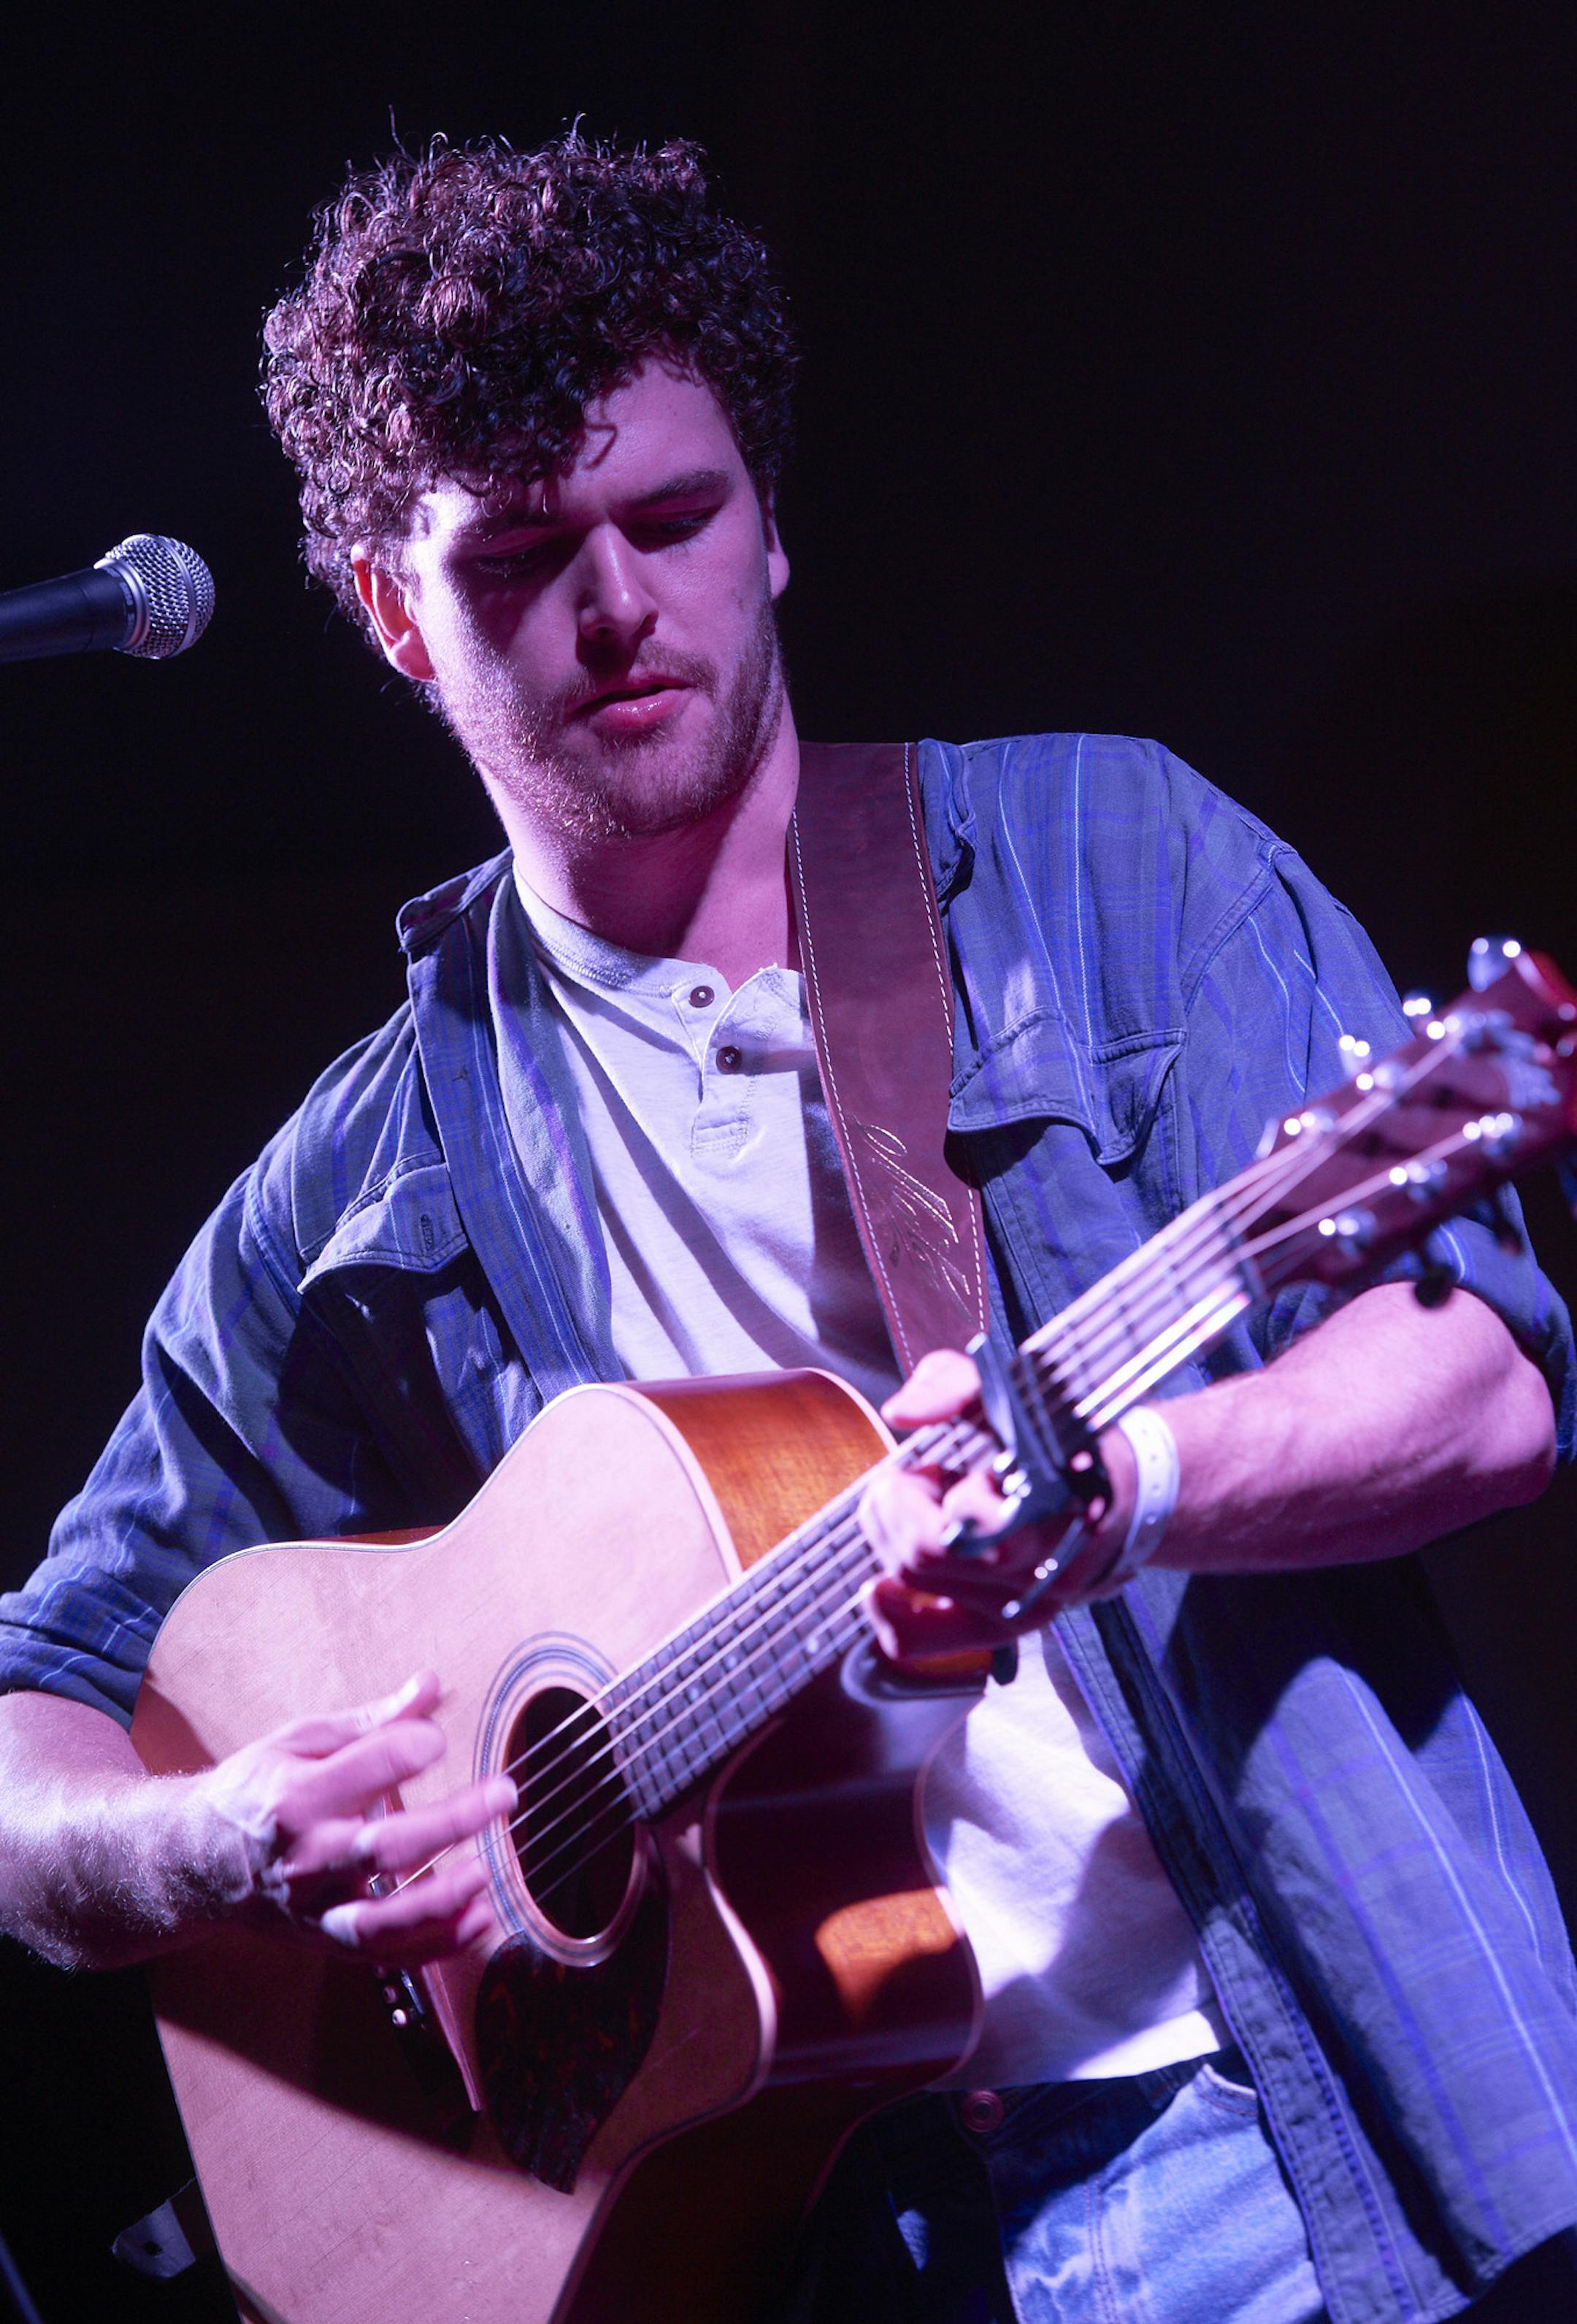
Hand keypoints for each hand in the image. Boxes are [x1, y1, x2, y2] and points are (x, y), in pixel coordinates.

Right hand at [192, 1672, 512, 1966]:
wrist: (193, 1862)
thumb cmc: (255, 1791)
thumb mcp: (298, 1741)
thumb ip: (371, 1721)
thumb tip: (430, 1684)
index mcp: (294, 1797)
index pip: (366, 1770)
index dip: (414, 1746)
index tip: (436, 1737)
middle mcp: (304, 1859)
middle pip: (384, 1849)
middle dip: (451, 1822)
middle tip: (505, 1792)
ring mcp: (315, 1908)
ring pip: (383, 1921)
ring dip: (444, 1900)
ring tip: (490, 1871)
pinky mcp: (326, 1941)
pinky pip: (387, 1956)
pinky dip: (436, 1944)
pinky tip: (480, 1918)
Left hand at [858, 1350, 1135, 1659]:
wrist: (1120, 1495)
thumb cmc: (1055, 1440)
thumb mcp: (1007, 1394)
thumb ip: (952, 1385)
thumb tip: (902, 1412)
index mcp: (1043, 1507)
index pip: (952, 1522)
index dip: (915, 1491)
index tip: (928, 1467)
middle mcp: (1038, 1571)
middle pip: (922, 1557)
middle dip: (894, 1511)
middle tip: (913, 1482)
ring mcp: (1023, 1608)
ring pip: (917, 1589)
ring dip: (894, 1542)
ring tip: (922, 1513)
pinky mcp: (1004, 1630)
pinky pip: (923, 1643)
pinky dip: (888, 1616)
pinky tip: (878, 1588)